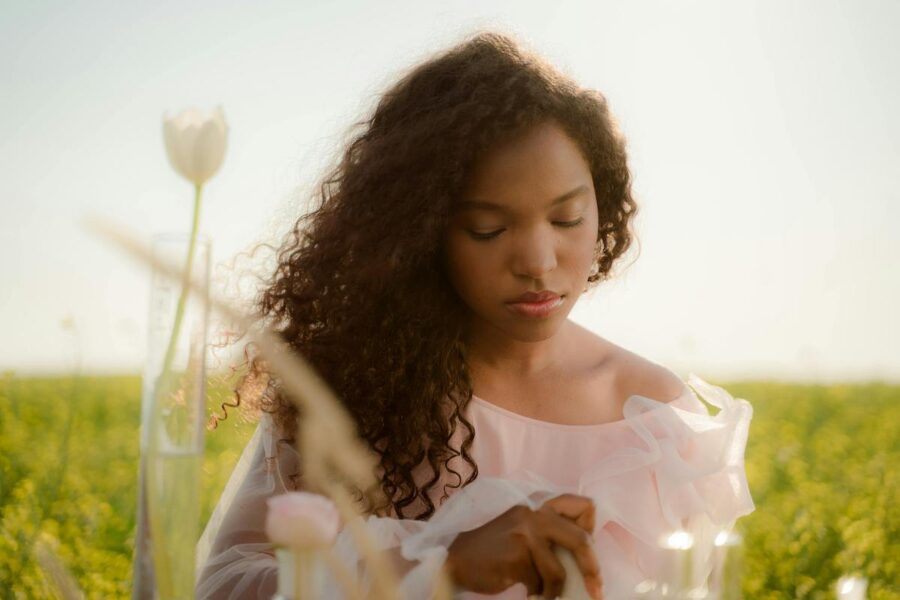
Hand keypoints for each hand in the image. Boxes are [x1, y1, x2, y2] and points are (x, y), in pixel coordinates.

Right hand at [444, 493, 602, 598]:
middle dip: (592, 569)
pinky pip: (540, 583)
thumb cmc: (497, 548)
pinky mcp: (515, 555)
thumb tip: (586, 557)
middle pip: (581, 540)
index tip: (589, 550)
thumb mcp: (525, 529)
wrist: (458, 559)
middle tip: (596, 589)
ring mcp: (525, 533)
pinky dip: (536, 593)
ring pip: (559, 571)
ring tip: (544, 594)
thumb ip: (550, 532)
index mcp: (540, 504)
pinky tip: (527, 591)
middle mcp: (535, 513)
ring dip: (554, 590)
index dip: (591, 528)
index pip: (583, 506)